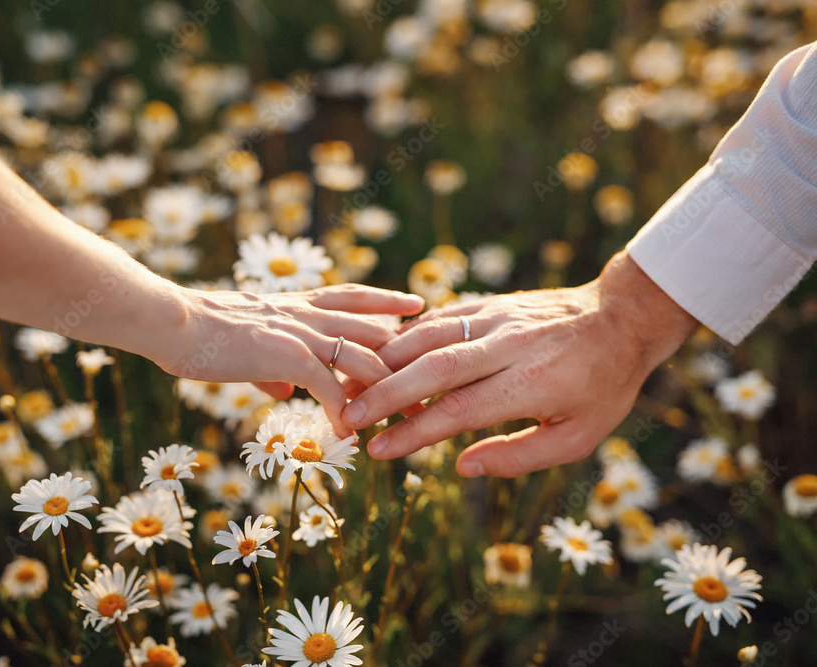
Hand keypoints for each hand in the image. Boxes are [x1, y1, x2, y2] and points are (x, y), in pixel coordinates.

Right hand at [160, 284, 424, 436]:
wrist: (174, 321)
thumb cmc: (200, 331)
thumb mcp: (245, 342)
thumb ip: (271, 366)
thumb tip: (283, 390)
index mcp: (296, 305)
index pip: (353, 296)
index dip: (387, 300)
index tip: (415, 304)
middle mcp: (306, 314)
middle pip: (372, 328)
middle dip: (405, 355)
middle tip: (435, 375)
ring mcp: (301, 333)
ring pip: (363, 357)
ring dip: (388, 390)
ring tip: (410, 418)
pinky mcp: (288, 356)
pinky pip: (329, 386)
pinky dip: (344, 411)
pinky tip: (350, 433)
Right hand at [342, 252, 697, 476]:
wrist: (621, 318)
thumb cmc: (601, 387)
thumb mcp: (577, 437)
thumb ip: (519, 456)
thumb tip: (461, 467)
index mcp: (533, 384)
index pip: (460, 410)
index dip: (414, 433)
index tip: (379, 452)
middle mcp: (509, 346)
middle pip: (433, 368)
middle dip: (385, 395)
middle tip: (349, 419)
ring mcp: (496, 318)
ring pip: (428, 336)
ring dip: (385, 362)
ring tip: (352, 387)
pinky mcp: (488, 303)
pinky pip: (439, 317)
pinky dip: (405, 336)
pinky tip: (381, 356)